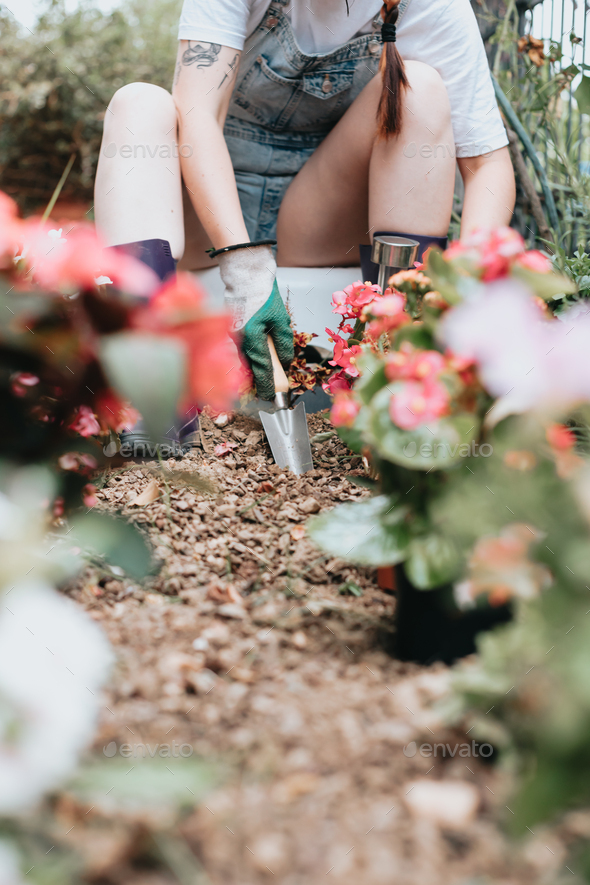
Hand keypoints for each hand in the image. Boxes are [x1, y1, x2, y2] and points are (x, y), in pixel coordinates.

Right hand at [242, 280, 293, 400]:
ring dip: (255, 368)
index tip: (269, 397)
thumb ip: (283, 343)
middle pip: (250, 367)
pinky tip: (257, 358)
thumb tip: (284, 362)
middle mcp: (239, 340)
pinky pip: (241, 350)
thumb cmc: (263, 295)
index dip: (266, 385)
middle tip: (267, 392)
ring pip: (245, 359)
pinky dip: (250, 357)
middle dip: (259, 380)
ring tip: (264, 377)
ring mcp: (233, 336)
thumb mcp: (281, 320)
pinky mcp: (231, 332)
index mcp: (252, 338)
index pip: (261, 368)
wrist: (245, 277)